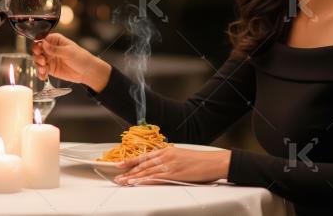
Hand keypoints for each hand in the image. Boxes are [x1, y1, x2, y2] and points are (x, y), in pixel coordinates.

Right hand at [32, 33, 111, 92]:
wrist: (88, 72)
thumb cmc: (81, 58)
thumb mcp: (68, 52)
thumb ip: (55, 49)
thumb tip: (43, 44)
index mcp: (55, 40)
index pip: (42, 39)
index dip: (38, 43)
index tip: (38, 49)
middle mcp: (50, 49)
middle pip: (37, 50)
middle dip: (37, 55)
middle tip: (42, 60)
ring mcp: (50, 59)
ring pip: (37, 60)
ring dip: (38, 65)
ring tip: (44, 69)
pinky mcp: (50, 69)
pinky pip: (42, 70)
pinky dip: (40, 73)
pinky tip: (44, 76)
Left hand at [113, 146, 230, 184]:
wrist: (215, 161)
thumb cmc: (200, 161)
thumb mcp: (181, 156)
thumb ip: (169, 159)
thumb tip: (159, 165)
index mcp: (167, 151)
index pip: (145, 156)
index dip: (131, 161)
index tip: (120, 164)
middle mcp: (166, 156)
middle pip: (143, 164)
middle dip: (129, 171)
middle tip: (117, 176)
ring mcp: (170, 165)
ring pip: (147, 171)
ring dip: (133, 177)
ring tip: (122, 181)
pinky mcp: (175, 173)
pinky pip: (156, 177)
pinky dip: (144, 180)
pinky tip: (136, 182)